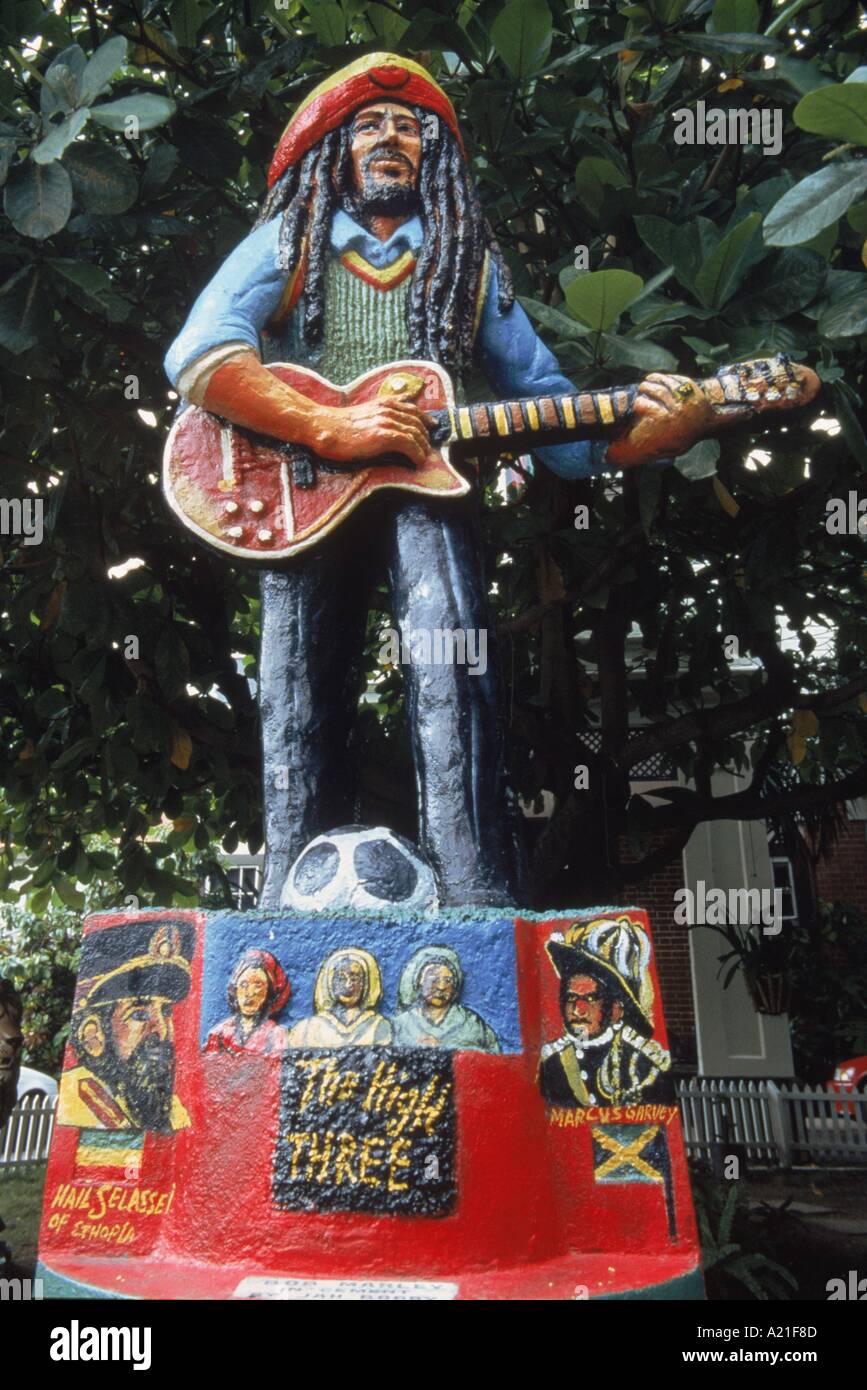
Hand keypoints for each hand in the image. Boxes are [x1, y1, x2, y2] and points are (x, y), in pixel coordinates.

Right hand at [307, 398, 430, 468]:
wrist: (323, 427)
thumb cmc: (338, 426)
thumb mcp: (363, 413)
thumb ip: (378, 415)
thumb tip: (389, 426)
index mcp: (384, 403)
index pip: (413, 409)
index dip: (425, 419)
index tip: (431, 427)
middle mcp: (388, 409)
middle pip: (418, 421)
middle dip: (425, 436)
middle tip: (427, 448)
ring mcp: (386, 421)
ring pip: (416, 433)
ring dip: (423, 447)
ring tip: (423, 458)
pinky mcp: (383, 436)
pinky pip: (409, 444)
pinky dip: (417, 454)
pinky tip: (417, 461)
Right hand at [606, 373, 716, 468]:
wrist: (707, 423)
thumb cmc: (684, 437)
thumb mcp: (668, 447)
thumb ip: (648, 448)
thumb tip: (621, 453)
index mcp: (671, 422)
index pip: (655, 409)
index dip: (641, 404)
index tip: (635, 404)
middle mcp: (679, 407)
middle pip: (658, 392)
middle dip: (647, 388)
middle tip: (640, 389)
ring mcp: (686, 396)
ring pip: (666, 383)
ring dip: (653, 380)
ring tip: (646, 382)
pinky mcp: (690, 387)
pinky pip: (674, 379)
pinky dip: (664, 377)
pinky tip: (657, 378)